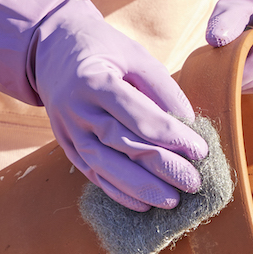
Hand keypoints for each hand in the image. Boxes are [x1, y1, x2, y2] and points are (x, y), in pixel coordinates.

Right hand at [0, 0, 207, 210]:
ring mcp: (68, 131)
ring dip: (141, 188)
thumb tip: (189, 124)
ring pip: (105, 166)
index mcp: (95, 81)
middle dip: (162, 168)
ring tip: (172, 201)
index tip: (201, 151)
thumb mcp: (133, 54)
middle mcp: (77, 109)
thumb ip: (161, 87)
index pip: (139, 117)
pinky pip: (92, 174)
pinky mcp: (66, 146)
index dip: (172, 137)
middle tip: (194, 183)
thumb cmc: (102, 49)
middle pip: (123, 145)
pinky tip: (143, 204)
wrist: (51, 49)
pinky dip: (118, 192)